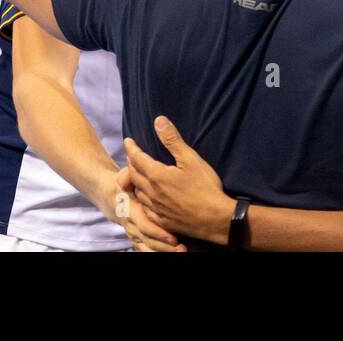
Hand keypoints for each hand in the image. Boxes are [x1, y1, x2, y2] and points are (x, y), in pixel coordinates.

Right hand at [111, 167, 184, 251]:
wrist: (115, 198)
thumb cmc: (126, 185)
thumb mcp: (124, 177)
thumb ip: (125, 176)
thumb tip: (124, 182)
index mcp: (130, 210)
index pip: (143, 225)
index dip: (157, 232)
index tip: (173, 238)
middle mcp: (132, 225)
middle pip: (148, 240)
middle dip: (164, 246)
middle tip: (181, 248)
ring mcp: (135, 234)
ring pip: (147, 247)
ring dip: (163, 251)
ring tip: (181, 251)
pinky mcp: (138, 239)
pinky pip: (147, 249)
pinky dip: (159, 252)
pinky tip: (174, 253)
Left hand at [125, 116, 235, 244]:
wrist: (215, 219)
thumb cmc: (205, 187)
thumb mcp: (190, 159)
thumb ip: (172, 140)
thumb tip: (159, 121)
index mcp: (157, 176)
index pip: (137, 159)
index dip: (131, 148)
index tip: (128, 141)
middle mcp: (152, 193)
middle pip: (134, 175)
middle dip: (131, 163)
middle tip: (131, 155)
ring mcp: (156, 209)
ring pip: (138, 193)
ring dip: (134, 181)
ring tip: (136, 175)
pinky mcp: (162, 221)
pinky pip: (145, 209)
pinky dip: (142, 200)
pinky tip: (146, 199)